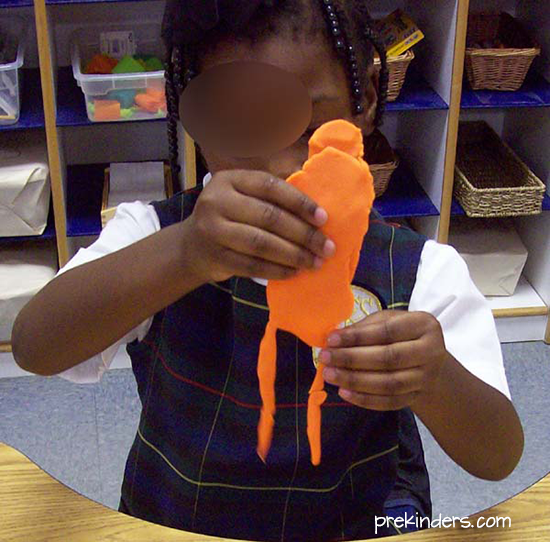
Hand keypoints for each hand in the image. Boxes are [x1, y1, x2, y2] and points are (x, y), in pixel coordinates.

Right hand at [185, 170, 334, 281]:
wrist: (191, 247)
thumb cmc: (228, 218)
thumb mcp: (242, 197)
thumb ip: (270, 198)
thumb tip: (317, 213)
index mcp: (229, 180)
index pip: (270, 187)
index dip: (300, 202)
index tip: (324, 218)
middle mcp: (217, 202)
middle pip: (269, 218)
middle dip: (303, 234)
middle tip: (326, 247)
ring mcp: (213, 231)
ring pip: (262, 244)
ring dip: (294, 255)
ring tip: (315, 262)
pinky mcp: (216, 258)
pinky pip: (253, 266)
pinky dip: (277, 270)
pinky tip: (294, 272)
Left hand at [320, 310, 446, 410]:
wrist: (429, 361)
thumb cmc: (401, 334)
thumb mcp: (388, 320)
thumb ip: (365, 327)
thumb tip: (335, 338)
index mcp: (424, 325)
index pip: (387, 331)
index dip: (357, 337)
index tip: (331, 339)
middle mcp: (430, 351)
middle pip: (389, 358)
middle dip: (352, 359)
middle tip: (325, 358)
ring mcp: (426, 378)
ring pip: (389, 384)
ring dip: (355, 381)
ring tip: (330, 375)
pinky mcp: (417, 397)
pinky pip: (389, 402)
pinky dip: (365, 399)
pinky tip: (344, 392)